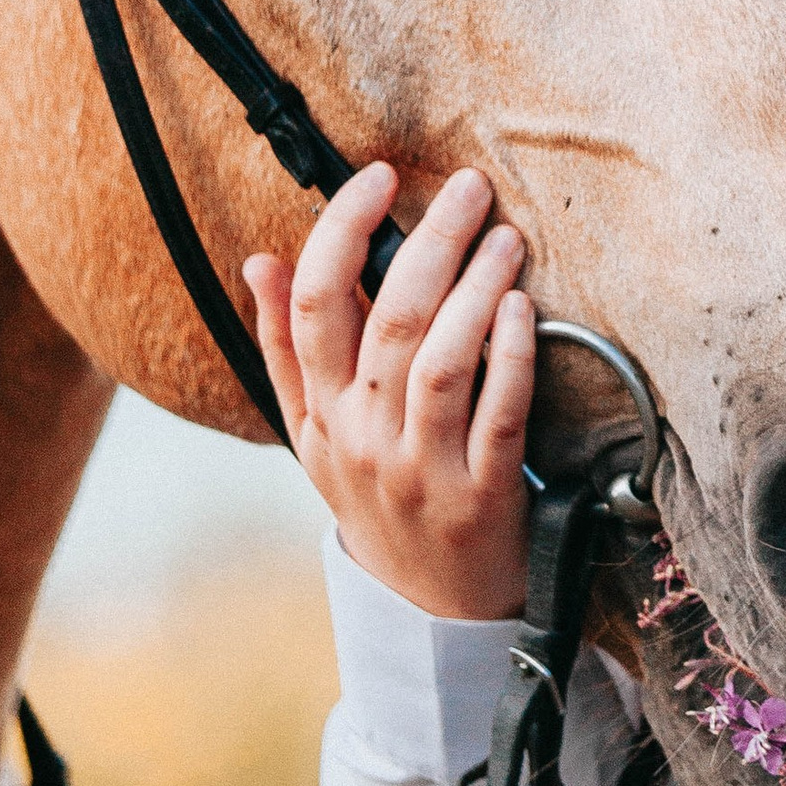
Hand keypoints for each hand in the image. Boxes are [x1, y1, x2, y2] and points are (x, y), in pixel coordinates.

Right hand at [247, 163, 534, 619]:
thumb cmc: (377, 498)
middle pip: (389, 321)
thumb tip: (260, 260)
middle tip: (469, 189)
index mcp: (319, 415)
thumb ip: (286, 347)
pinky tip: (525, 309)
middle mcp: (363, 439)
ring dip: (476, 289)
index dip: (341, 231)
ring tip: (505, 239)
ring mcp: (423, 469)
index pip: (313, 306)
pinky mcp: (483, 496)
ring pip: (443, 361)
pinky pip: (499, 413)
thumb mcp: (315, 435)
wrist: (428, 608)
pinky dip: (512, 355)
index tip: (378, 177)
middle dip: (429, 241)